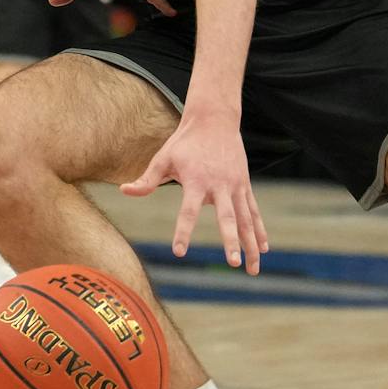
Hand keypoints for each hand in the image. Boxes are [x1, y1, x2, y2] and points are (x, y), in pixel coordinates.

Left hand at [121, 105, 268, 275]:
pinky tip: (264, 248)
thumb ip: (147, 179)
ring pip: (246, 219)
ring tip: (253, 269)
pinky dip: (260, 229)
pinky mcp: (244, 184)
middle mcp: (219, 185)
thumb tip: (123, 191)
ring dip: (251, 244)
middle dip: (231, 241)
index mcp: (196, 180)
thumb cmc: (184, 142)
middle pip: (226, 217)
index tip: (179, 251)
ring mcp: (235, 185)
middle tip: (232, 263)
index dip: (183, 231)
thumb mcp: (163, 158)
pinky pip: (253, 211)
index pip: (188, 211)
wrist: (215, 119)